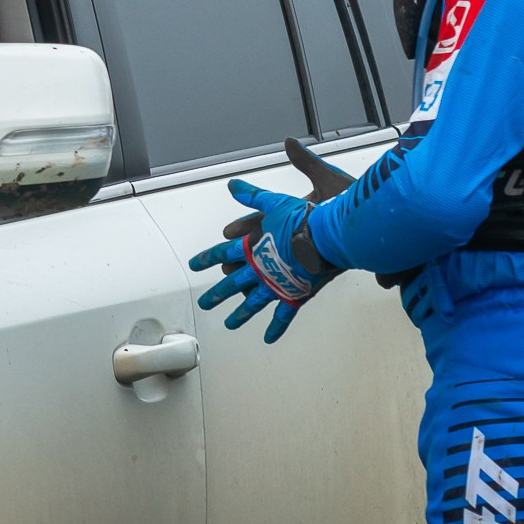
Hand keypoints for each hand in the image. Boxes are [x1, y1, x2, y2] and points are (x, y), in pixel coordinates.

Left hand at [190, 177, 332, 343]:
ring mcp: (275, 285)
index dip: (208, 259)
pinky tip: (268, 338)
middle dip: (217, 294)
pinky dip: (275, 328)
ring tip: (229, 324)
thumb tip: (233, 185)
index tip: (195, 265)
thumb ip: (252, 195)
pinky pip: (282, 315)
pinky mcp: (294, 295)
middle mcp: (259, 269)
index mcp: (253, 247)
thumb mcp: (275, 201)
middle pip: (232, 283)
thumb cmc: (305, 218)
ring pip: (252, 303)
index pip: (223, 254)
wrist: (327, 237)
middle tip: (206, 303)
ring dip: (239, 314)